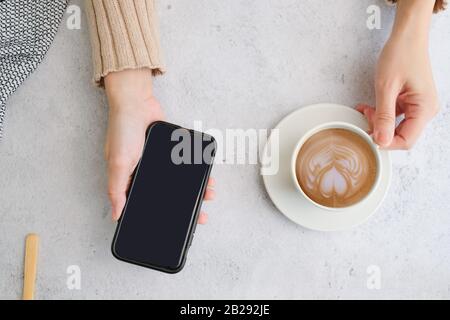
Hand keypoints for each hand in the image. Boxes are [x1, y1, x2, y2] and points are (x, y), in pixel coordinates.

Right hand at [104, 68, 214, 221]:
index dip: (162, 217)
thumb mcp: (118, 163)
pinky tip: (206, 176)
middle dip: (185, 205)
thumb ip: (117, 190)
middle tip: (201, 215)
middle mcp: (144, 172)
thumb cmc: (122, 130)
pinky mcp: (169, 150)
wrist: (137, 102)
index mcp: (130, 180)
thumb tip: (116, 215)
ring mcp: (158, 162)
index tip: (179, 228)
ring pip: (179, 181)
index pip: (147, 204)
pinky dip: (195, 170)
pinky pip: (184, 165)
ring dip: (194, 188)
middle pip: (167, 195)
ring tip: (209, 194)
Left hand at [357, 0, 438, 149]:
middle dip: (381, 131)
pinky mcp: (412, 102)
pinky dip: (381, 113)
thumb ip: (384, 116)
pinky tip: (369, 107)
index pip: (407, 140)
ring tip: (366, 110)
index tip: (368, 137)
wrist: (407, 37)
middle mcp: (425, 110)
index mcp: (424, 108)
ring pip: (396, 126)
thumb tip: (381, 140)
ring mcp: (419, 106)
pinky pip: (395, 115)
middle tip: (365, 120)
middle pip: (402, 135)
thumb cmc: (400, 55)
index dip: (387, 142)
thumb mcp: (386, 88)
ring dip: (378, 121)